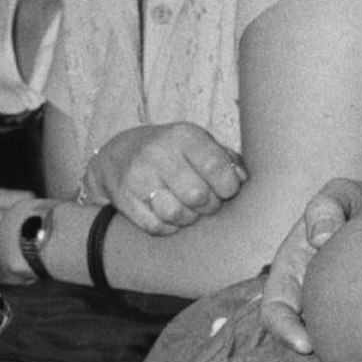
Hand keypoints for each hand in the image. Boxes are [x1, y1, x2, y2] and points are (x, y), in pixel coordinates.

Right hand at [80, 122, 246, 234]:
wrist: (118, 155)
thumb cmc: (172, 153)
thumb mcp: (198, 144)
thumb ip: (226, 159)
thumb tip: (242, 178)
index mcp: (183, 135)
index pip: (216, 167)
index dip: (228, 187)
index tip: (226, 190)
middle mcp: (158, 153)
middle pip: (198, 195)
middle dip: (209, 206)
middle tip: (206, 202)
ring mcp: (138, 177)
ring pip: (176, 214)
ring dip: (187, 218)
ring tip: (187, 209)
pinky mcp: (125, 199)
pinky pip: (156, 227)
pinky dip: (167, 226)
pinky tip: (167, 214)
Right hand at [260, 177, 361, 361]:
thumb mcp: (346, 195)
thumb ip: (327, 205)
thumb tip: (318, 238)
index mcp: (291, 273)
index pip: (274, 309)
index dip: (284, 330)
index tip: (306, 344)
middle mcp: (303, 301)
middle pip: (291, 345)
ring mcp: (325, 319)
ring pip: (315, 359)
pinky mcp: (349, 330)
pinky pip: (344, 356)